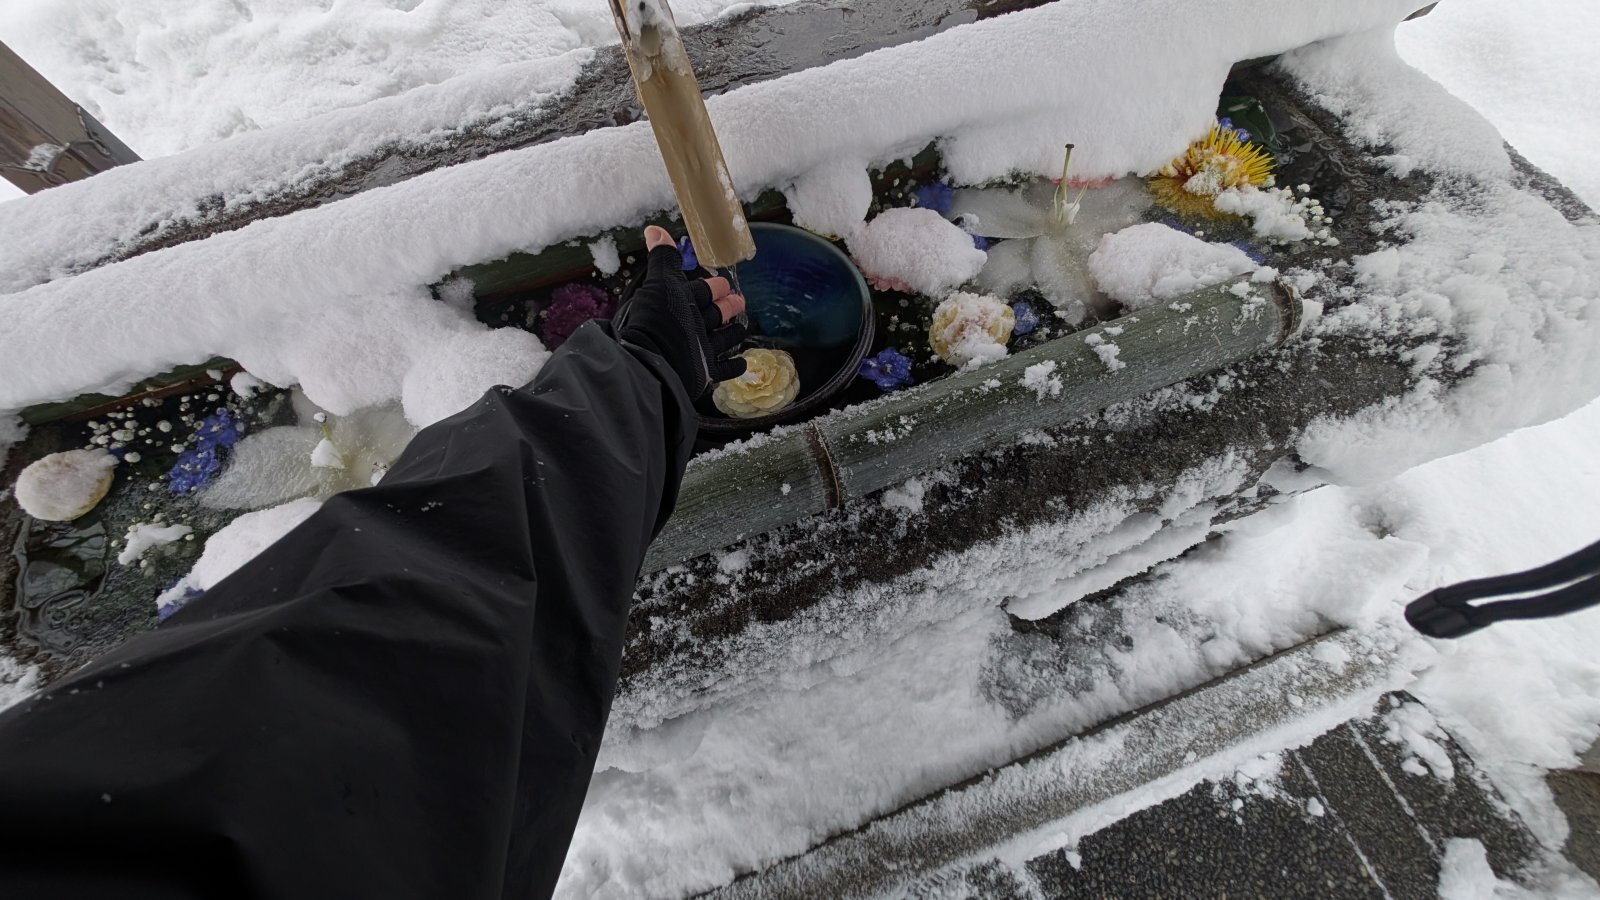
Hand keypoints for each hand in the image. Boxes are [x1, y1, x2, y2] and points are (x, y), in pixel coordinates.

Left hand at [614, 226, 749, 399]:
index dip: (711, 286)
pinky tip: (742, 361)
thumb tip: (654, 229)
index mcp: (679, 303)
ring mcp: (697, 349)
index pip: (700, 291)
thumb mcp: (663, 283)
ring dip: (731, 334)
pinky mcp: (704, 371)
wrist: (657, 364)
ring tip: (743, 328)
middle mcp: (688, 326)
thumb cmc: (661, 321)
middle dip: (725, 307)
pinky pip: (723, 368)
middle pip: (712, 314)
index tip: (724, 283)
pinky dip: (733, 366)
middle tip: (739, 301)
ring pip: (720, 339)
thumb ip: (664, 258)